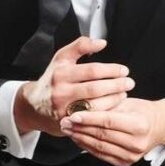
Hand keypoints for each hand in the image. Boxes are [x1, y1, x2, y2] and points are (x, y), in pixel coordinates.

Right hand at [14, 36, 135, 136]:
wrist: (34, 106)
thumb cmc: (53, 79)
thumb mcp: (62, 58)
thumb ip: (80, 46)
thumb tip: (102, 42)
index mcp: (61, 73)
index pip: (92, 70)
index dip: (111, 70)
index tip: (124, 70)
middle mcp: (61, 91)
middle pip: (95, 89)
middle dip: (116, 86)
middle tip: (130, 83)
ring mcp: (64, 109)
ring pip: (95, 106)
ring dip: (114, 100)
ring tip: (124, 94)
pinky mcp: (68, 123)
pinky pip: (92, 118)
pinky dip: (105, 112)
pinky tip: (114, 107)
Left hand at [58, 96, 164, 165]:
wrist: (160, 127)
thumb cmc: (142, 111)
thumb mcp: (127, 103)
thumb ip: (107, 106)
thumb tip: (81, 107)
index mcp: (140, 125)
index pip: (108, 121)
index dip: (89, 118)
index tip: (72, 114)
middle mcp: (137, 143)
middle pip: (102, 135)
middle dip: (80, 128)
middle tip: (64, 121)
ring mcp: (131, 156)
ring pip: (99, 146)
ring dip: (80, 138)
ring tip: (67, 129)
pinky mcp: (125, 163)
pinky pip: (101, 154)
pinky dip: (87, 146)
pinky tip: (77, 138)